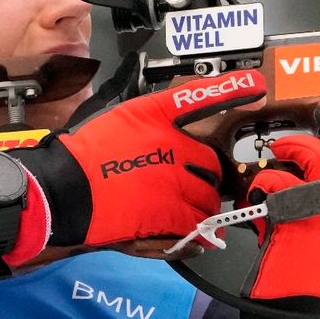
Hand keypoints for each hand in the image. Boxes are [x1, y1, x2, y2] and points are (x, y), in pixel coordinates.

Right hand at [17, 72, 266, 247]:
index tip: (257, 84)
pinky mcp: (169, 215)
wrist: (63, 193)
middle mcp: (173, 148)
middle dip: (205, 176)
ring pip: (208, 198)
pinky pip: (197, 226)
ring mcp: (174, 183)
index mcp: (158, 119)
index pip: (201, 98)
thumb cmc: (87, 157)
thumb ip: (160, 118)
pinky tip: (184, 234)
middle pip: (212, 164)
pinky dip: (195, 234)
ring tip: (173, 212)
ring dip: (200, 206)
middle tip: (181, 187)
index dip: (232, 89)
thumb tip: (193, 120)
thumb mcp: (123, 120)